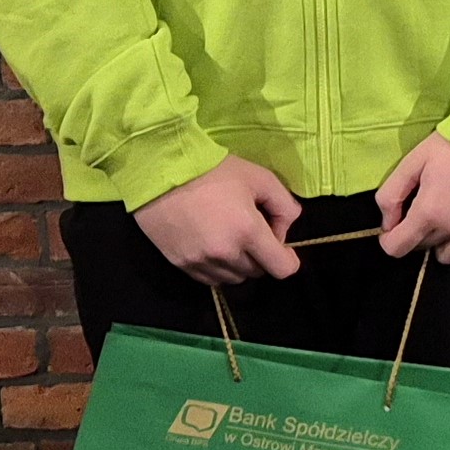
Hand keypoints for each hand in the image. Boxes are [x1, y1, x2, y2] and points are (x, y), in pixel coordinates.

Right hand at [135, 156, 303, 284]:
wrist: (161, 171)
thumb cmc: (213, 171)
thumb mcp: (260, 178)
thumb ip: (285, 205)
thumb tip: (286, 229)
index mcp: (248, 231)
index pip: (282, 269)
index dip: (288, 258)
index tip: (282, 246)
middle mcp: (225, 253)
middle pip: (257, 272)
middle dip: (261, 255)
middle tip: (251, 231)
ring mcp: (201, 261)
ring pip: (234, 278)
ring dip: (239, 264)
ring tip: (230, 238)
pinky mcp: (181, 264)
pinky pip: (209, 279)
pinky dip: (217, 268)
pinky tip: (212, 245)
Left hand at [377, 133, 449, 263]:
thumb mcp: (413, 161)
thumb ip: (391, 195)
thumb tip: (387, 224)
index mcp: (429, 211)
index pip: (397, 248)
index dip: (390, 239)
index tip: (395, 226)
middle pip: (423, 248)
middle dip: (417, 233)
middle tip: (424, 208)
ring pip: (449, 255)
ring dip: (442, 242)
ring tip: (447, 219)